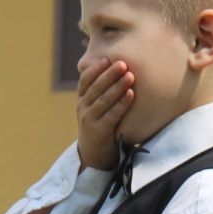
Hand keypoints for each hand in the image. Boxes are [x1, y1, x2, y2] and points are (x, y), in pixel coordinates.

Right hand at [74, 57, 132, 171]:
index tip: (107, 59)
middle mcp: (83, 108)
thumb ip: (101, 91)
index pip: (85, 80)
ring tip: (130, 76)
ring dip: (118, 86)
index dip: (95, 69)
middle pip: (96, 87)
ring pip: (103, 100)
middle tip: (123, 63)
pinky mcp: (99, 131)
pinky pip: (112, 115)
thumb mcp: (95, 108)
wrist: (94, 155)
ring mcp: (89, 120)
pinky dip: (122, 104)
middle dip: (109, 74)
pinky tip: (131, 94)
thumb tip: (118, 68)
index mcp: (81, 99)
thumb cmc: (99, 126)